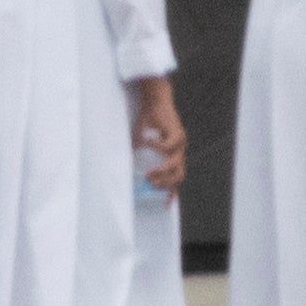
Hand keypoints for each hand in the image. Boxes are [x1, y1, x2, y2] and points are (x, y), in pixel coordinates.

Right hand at [129, 76, 184, 199]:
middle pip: (179, 176)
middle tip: (151, 185)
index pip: (175, 178)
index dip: (171, 191)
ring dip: (161, 172)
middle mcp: (179, 151)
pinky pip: (167, 146)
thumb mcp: (141, 142)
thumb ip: (138, 154)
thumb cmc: (148, 120)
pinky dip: (155, 145)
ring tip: (149, 173)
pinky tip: (146, 140)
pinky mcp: (178, 133)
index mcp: (173, 155)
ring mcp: (180, 143)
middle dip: (166, 184)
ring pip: (175, 165)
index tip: (165, 204)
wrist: (156, 100)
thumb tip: (124, 166)